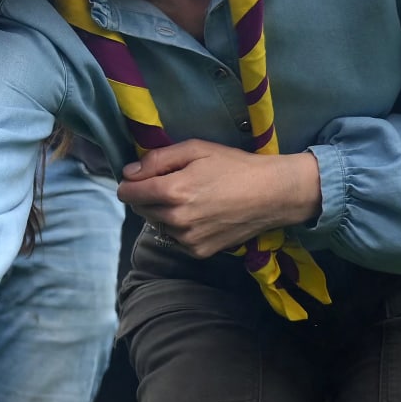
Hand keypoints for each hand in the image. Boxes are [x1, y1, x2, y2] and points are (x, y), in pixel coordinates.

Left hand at [115, 139, 320, 257]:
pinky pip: (175, 238)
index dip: (130, 182)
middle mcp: (176, 220)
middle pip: (140, 209)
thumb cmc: (234, 166)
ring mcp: (188, 240)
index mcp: (172, 192)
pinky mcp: (199, 252)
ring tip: (190, 198)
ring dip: (163, 212)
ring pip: (157, 224)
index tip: (140, 176)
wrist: (272, 194)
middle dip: (147, 195)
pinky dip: (179, 227)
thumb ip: (157, 159)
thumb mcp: (195, 149)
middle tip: (172, 183)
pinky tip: (200, 214)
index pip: (128, 193)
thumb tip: (128, 172)